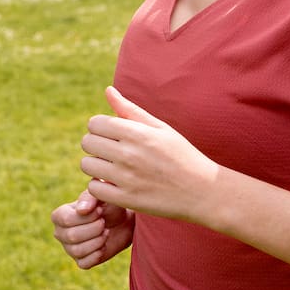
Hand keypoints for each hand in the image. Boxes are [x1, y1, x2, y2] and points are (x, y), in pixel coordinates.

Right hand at [51, 187, 134, 268]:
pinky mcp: (81, 261)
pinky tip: (104, 244)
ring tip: (106, 232)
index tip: (100, 211)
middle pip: (71, 236)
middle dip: (94, 229)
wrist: (122, 223)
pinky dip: (97, 254)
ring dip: (97, 241)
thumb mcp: (99, 197)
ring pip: (78, 250)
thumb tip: (81, 210)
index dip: (86, 217)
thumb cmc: (107, 207)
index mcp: (59, 216)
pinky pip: (84, 263)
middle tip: (104, 222)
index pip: (66, 219)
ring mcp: (69, 249)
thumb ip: (89, 199)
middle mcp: (60, 233)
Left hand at [79, 86, 219, 223]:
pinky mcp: (126, 199)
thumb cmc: (181, 155)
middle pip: (87, 143)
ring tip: (111, 167)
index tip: (110, 134)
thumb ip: (130, 110)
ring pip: (87, 165)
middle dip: (95, 145)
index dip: (99, 127)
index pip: (95, 123)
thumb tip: (108, 90)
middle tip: (109, 151)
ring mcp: (127, 178)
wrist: (202, 191)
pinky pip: (94, 189)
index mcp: (138, 133)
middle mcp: (129, 154)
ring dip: (95, 166)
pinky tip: (113, 183)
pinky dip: (99, 186)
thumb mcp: (161, 128)